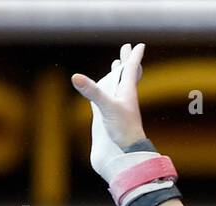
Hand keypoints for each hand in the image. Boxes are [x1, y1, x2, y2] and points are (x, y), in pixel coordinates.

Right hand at [71, 42, 147, 175]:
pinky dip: (109, 88)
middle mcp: (124, 96)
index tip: (140, 45)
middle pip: (127, 73)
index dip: (134, 57)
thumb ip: (92, 92)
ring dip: (119, 73)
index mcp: (127, 91)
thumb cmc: (123, 129)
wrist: (127, 150)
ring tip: (118, 64)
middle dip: (127, 60)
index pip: (131, 69)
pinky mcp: (111, 114)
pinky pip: (110, 96)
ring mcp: (118, 105)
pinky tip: (106, 89)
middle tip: (127, 47)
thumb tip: (75, 77)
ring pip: (120, 84)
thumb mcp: (106, 107)